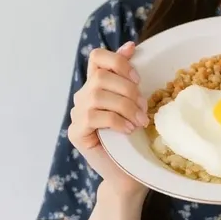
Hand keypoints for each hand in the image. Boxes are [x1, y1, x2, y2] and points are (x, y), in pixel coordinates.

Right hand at [68, 41, 148, 196]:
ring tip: (139, 121)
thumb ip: (128, 77)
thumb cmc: (133, 137)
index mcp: (97, 84)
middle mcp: (83, 96)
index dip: (118, 61)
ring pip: (98, 95)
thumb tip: (131, 46)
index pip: (97, 57)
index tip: (137, 76)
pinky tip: (128, 130)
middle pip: (101, 77)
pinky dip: (116, 121)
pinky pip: (94, 116)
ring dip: (125, 106)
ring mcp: (77, 114)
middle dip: (128, 90)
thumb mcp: (135, 102)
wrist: (128, 173)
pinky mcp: (76, 132)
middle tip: (144, 107)